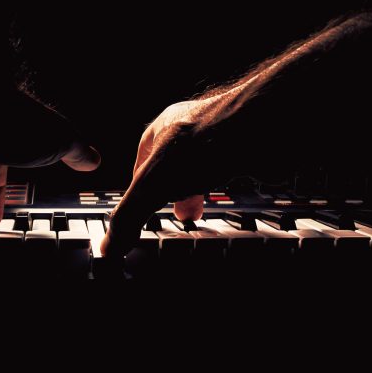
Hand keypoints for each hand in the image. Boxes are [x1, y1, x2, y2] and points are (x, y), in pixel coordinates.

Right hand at [100, 95, 236, 259]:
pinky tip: (227, 196)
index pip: (141, 161)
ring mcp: (220, 133)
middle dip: (172, 192)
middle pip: (173, 164)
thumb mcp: (152, 186)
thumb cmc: (205, 142)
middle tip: (175, 213)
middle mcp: (189, 127)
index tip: (142, 206)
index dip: (140, 187)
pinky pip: (230, 166)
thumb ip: (129, 215)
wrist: (261, 127)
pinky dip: (225, 183)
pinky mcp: (246, 143)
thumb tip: (110, 245)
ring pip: (202, 165)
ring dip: (198, 189)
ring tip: (199, 212)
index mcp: (160, 129)